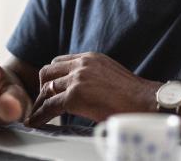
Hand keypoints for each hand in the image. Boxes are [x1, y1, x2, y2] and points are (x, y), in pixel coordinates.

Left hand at [27, 52, 159, 126]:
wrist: (145, 101)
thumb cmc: (133, 94)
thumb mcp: (110, 73)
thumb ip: (94, 76)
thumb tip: (86, 88)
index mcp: (90, 58)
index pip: (60, 62)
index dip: (53, 77)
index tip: (50, 88)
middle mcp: (81, 64)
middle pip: (48, 71)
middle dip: (42, 87)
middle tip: (42, 101)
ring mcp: (77, 79)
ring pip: (46, 89)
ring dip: (40, 102)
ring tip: (37, 114)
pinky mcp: (75, 96)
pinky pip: (49, 106)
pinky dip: (40, 115)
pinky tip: (35, 122)